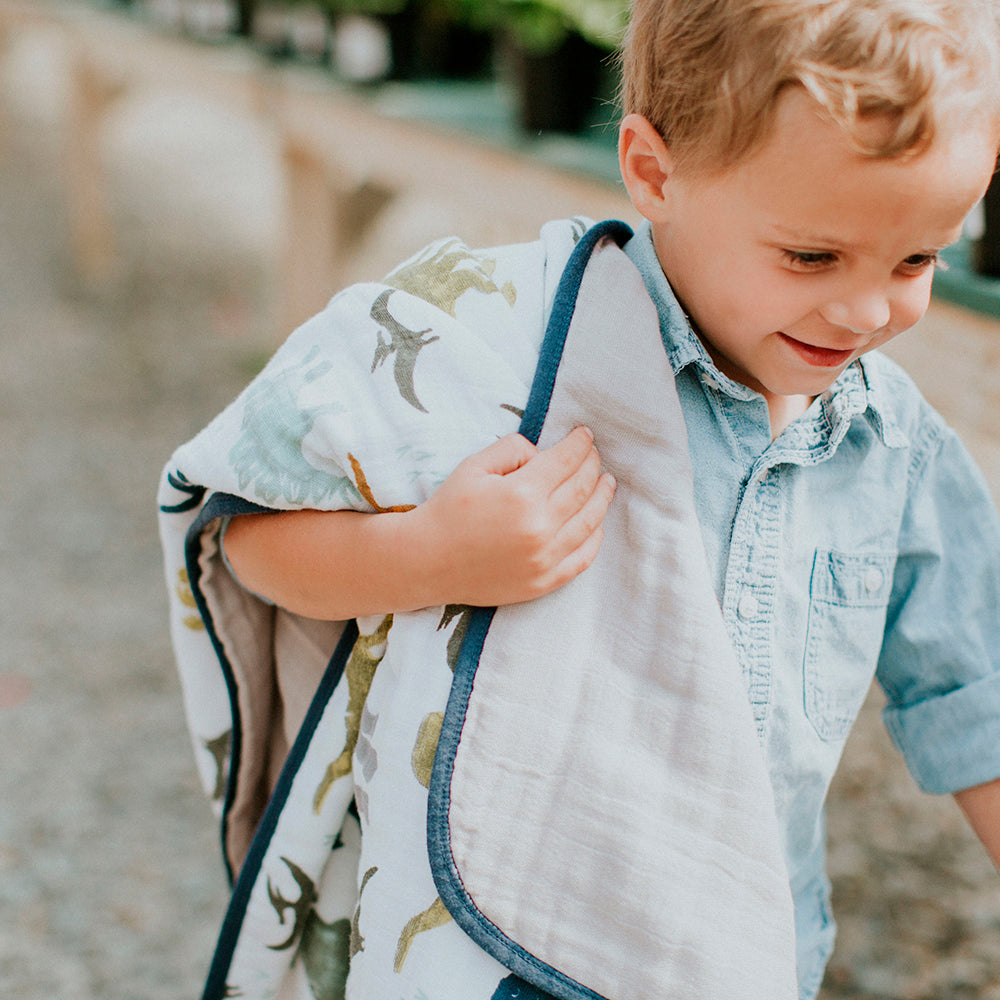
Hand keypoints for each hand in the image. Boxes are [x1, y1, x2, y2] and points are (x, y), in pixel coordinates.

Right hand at [411, 426, 616, 606]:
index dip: (580, 444)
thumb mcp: (474, 465)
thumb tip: (543, 454)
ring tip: (607, 483)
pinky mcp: (543, 582)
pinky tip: (597, 524)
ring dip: (602, 498)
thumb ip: (513, 449)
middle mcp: (539, 527)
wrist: (426, 562)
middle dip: (592, 466)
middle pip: (582, 488)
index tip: (586, 435)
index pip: (566, 461)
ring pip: (589, 522)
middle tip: (594, 455)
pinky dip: (595, 538)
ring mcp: (544, 558)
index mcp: (522, 494)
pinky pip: (582, 559)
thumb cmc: (448, 510)